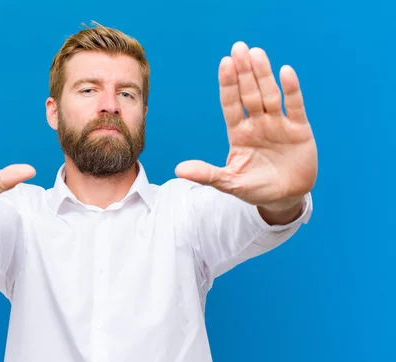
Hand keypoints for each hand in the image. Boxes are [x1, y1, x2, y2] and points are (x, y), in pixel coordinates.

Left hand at [175, 42, 317, 208]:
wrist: (285, 197)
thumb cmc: (255, 188)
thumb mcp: (229, 183)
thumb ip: (207, 174)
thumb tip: (178, 170)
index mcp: (239, 133)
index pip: (231, 104)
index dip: (228, 85)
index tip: (224, 63)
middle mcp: (257, 124)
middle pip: (249, 93)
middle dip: (244, 72)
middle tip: (238, 47)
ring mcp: (278, 124)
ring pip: (270, 95)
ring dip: (264, 75)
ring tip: (257, 53)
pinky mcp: (299, 130)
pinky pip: (295, 106)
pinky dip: (291, 90)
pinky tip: (285, 72)